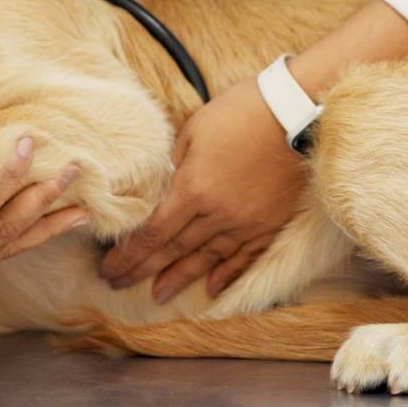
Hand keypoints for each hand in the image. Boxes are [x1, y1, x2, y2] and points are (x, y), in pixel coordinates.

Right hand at [0, 115, 88, 270]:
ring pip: (25, 227)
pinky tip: (80, 217)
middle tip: (74, 165)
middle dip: (46, 189)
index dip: (8, 166)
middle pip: (14, 210)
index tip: (28, 140)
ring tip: (86, 194)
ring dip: (56, 209)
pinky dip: (54, 229)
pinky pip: (29, 242)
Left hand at [98, 78, 305, 303]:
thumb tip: (159, 188)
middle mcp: (217, 213)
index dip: (129, 254)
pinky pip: (245, 257)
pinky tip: (211, 289)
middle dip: (144, 269)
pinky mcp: (270, 224)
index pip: (153, 232)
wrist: (297, 111)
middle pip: (174, 249)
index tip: (110, 268)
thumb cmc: (242, 111)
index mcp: (193, 188)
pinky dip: (227, 275)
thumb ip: (174, 164)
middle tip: (119, 284)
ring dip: (180, 277)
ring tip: (159, 295)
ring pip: (206, 258)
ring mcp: (246, 222)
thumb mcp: (195, 129)